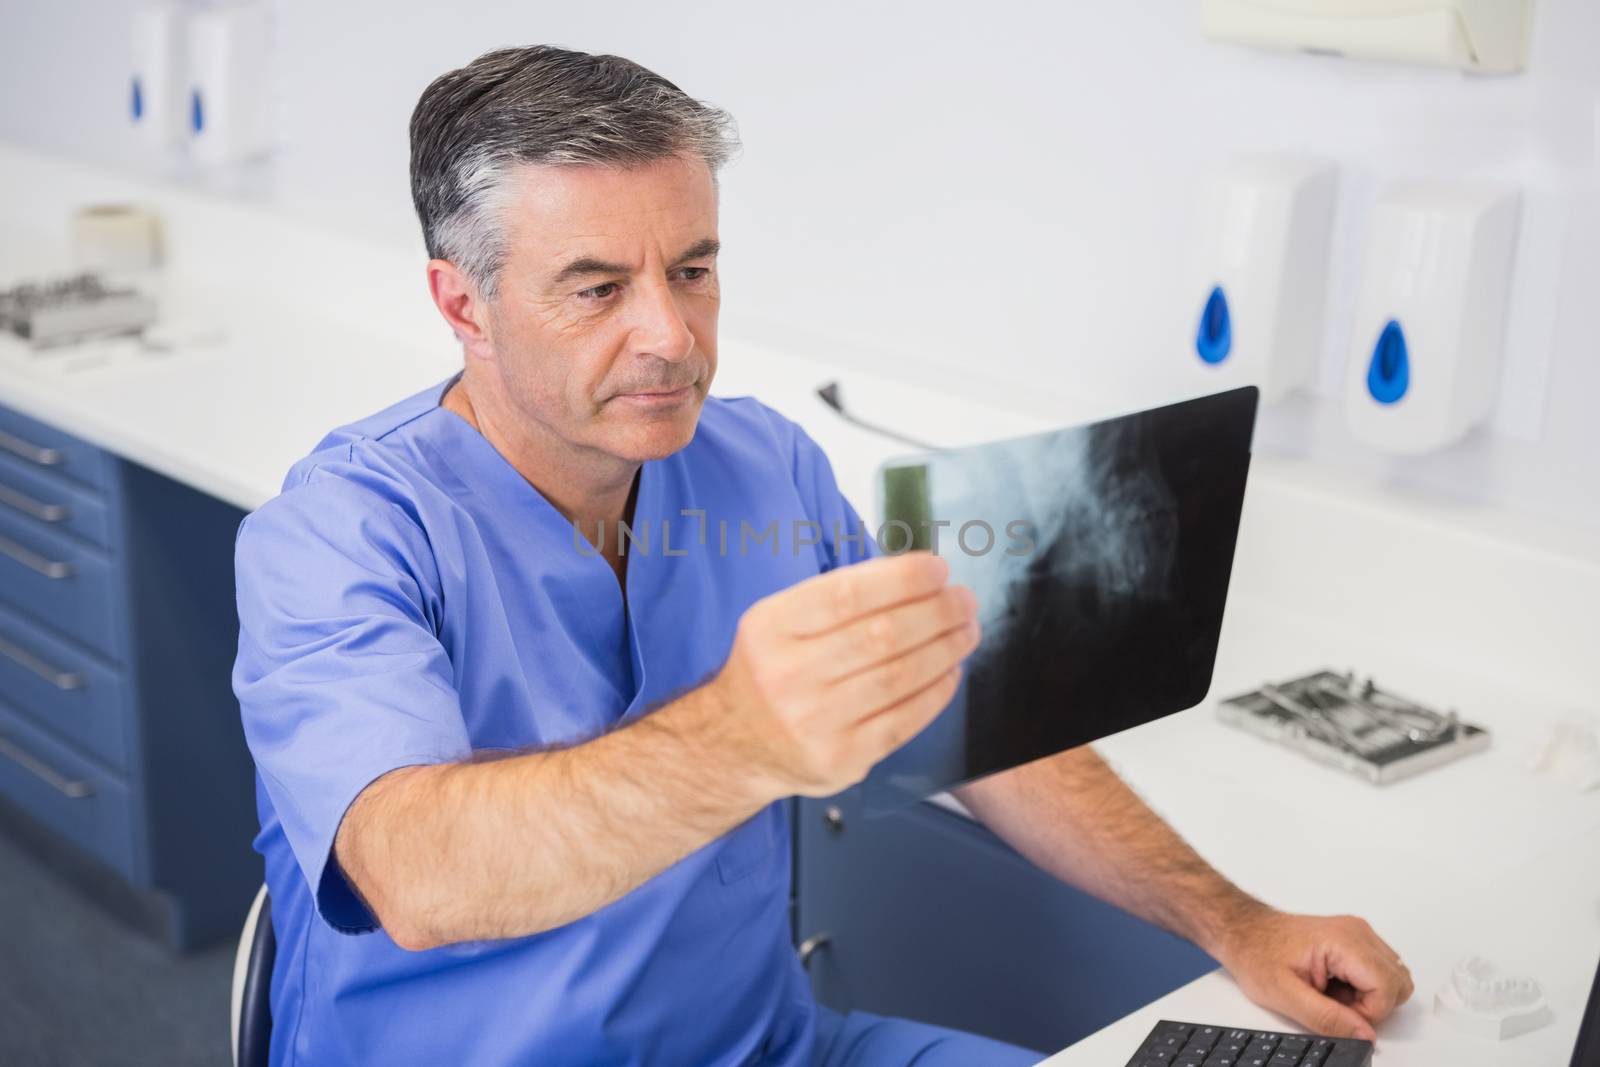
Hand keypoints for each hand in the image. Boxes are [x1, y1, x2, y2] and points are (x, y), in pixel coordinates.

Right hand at [710, 551, 979, 799]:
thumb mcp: (781, 621)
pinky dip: (937, 692)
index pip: (847, 594)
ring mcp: (813, 723)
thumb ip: (838, 597)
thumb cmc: (774, 670)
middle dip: (937, 612)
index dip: (902, 579)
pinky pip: (904, 721)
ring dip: (945, 649)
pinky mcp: (840, 760)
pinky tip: (950, 672)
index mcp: (772, 628)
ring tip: (966, 631)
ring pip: (899, 677)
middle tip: (963, 600)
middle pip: (881, 635)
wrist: (736, 744)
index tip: (938, 569)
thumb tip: (916, 575)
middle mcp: (787, 675)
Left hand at [1217, 908, 1414, 1041]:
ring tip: (1331, 992)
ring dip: (1367, 996)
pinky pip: (1378, 971)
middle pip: (1397, 984)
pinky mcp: (1354, 940)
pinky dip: (1362, 986)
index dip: (1366, 1013)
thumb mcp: (1285, 995)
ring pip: (1392, 979)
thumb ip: (1328, 1019)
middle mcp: (1358, 932)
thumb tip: (1366, 1036)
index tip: (1336, 1012)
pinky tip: (1332, 984)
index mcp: (1344, 941)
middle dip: (1370, 1005)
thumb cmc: (1257, 954)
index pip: (1388, 989)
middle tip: (1333, 1003)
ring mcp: (1358, 934)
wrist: (1243, 930)